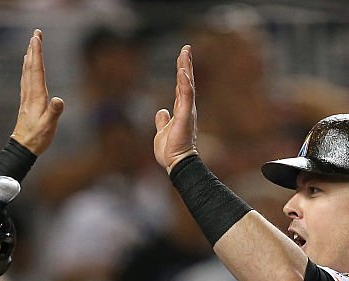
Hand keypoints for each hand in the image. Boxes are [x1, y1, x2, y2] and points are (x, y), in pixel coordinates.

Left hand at [10, 28, 64, 155]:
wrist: (23, 147)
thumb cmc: (37, 138)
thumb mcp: (49, 126)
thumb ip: (54, 112)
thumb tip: (59, 100)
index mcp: (37, 96)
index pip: (37, 70)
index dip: (37, 53)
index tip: (37, 37)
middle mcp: (30, 94)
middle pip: (31, 67)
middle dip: (34, 49)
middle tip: (36, 34)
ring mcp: (27, 98)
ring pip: (27, 72)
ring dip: (30, 57)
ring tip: (31, 46)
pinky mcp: (26, 103)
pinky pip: (26, 80)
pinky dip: (27, 70)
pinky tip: (27, 68)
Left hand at [154, 44, 200, 173]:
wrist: (176, 163)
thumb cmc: (171, 151)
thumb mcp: (162, 132)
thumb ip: (162, 120)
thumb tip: (161, 111)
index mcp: (181, 111)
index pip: (181, 87)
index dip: (182, 71)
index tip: (182, 56)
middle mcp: (186, 108)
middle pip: (186, 82)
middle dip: (186, 64)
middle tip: (186, 48)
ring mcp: (187, 111)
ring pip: (187, 85)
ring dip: (186, 68)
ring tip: (185, 53)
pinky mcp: (186, 116)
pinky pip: (186, 96)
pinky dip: (185, 83)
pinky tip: (183, 71)